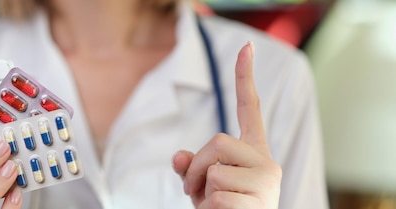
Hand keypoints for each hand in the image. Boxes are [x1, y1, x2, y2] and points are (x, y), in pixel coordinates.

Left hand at [172, 42, 281, 208]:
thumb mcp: (202, 186)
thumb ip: (192, 167)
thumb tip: (178, 158)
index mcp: (254, 152)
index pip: (250, 110)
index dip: (245, 79)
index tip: (247, 47)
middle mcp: (266, 161)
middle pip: (218, 141)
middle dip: (196, 166)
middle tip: (193, 190)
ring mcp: (267, 181)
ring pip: (213, 171)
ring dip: (200, 192)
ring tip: (213, 207)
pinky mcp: (260, 201)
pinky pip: (216, 197)